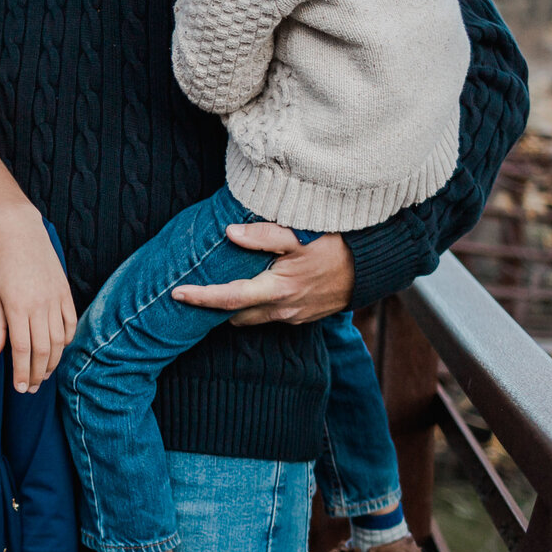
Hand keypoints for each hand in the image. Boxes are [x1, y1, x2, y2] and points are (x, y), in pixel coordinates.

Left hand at [0, 211, 74, 392]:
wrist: (21, 231)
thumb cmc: (1, 263)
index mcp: (17, 307)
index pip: (23, 350)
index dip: (23, 372)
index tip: (21, 388)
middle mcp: (39, 305)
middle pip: (43, 350)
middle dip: (38, 373)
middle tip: (32, 388)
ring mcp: (55, 299)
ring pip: (59, 341)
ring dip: (52, 362)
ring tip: (44, 374)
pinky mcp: (65, 292)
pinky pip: (70, 323)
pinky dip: (66, 340)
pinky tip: (58, 350)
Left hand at [173, 224, 354, 325]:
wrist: (374, 268)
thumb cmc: (337, 246)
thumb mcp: (302, 235)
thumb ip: (264, 235)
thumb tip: (230, 234)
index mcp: (277, 289)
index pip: (228, 298)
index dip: (200, 297)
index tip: (176, 293)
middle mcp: (283, 309)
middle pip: (235, 315)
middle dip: (212, 307)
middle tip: (191, 290)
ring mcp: (294, 316)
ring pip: (251, 318)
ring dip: (233, 307)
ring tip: (216, 288)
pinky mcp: (303, 317)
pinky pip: (269, 316)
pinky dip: (254, 306)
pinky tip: (251, 288)